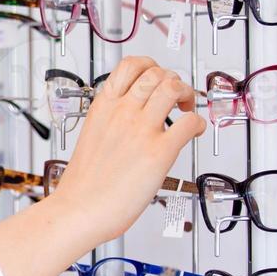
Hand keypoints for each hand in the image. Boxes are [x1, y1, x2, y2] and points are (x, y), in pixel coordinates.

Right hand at [51, 56, 204, 245]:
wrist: (79, 210)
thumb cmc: (84, 184)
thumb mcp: (91, 136)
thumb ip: (110, 121)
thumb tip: (127, 117)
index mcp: (104, 106)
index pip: (131, 65)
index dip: (151, 66)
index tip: (157, 76)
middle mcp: (123, 112)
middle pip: (157, 73)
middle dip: (173, 80)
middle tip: (176, 96)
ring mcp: (141, 129)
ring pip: (174, 88)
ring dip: (187, 94)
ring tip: (186, 107)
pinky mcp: (160, 151)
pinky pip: (190, 123)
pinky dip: (198, 123)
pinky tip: (194, 132)